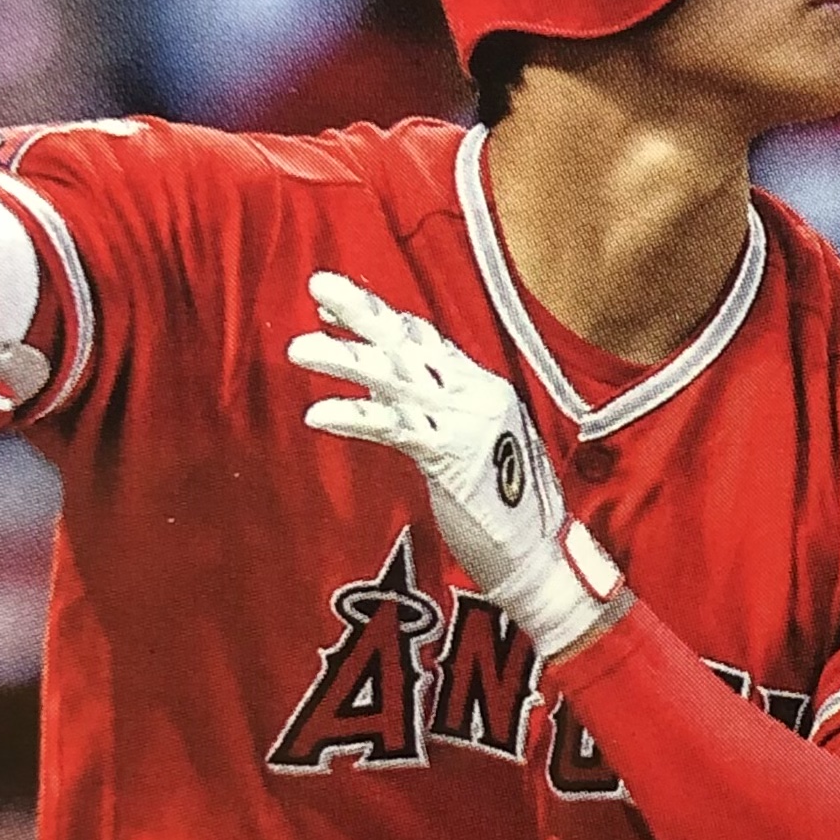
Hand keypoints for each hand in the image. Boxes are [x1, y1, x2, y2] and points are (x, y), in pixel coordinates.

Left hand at [289, 273, 624, 659]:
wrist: (540, 556)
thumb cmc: (506, 508)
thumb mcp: (475, 444)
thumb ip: (438, 411)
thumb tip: (387, 385)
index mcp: (484, 388)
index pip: (426, 340)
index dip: (381, 316)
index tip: (336, 300)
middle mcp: (477, 394)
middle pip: (410, 343)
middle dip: (362, 311)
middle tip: (318, 284)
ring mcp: (465, 421)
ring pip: (395, 378)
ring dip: (344, 360)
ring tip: (300, 348)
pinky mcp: (451, 455)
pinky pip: (393, 428)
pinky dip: (354, 416)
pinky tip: (319, 412)